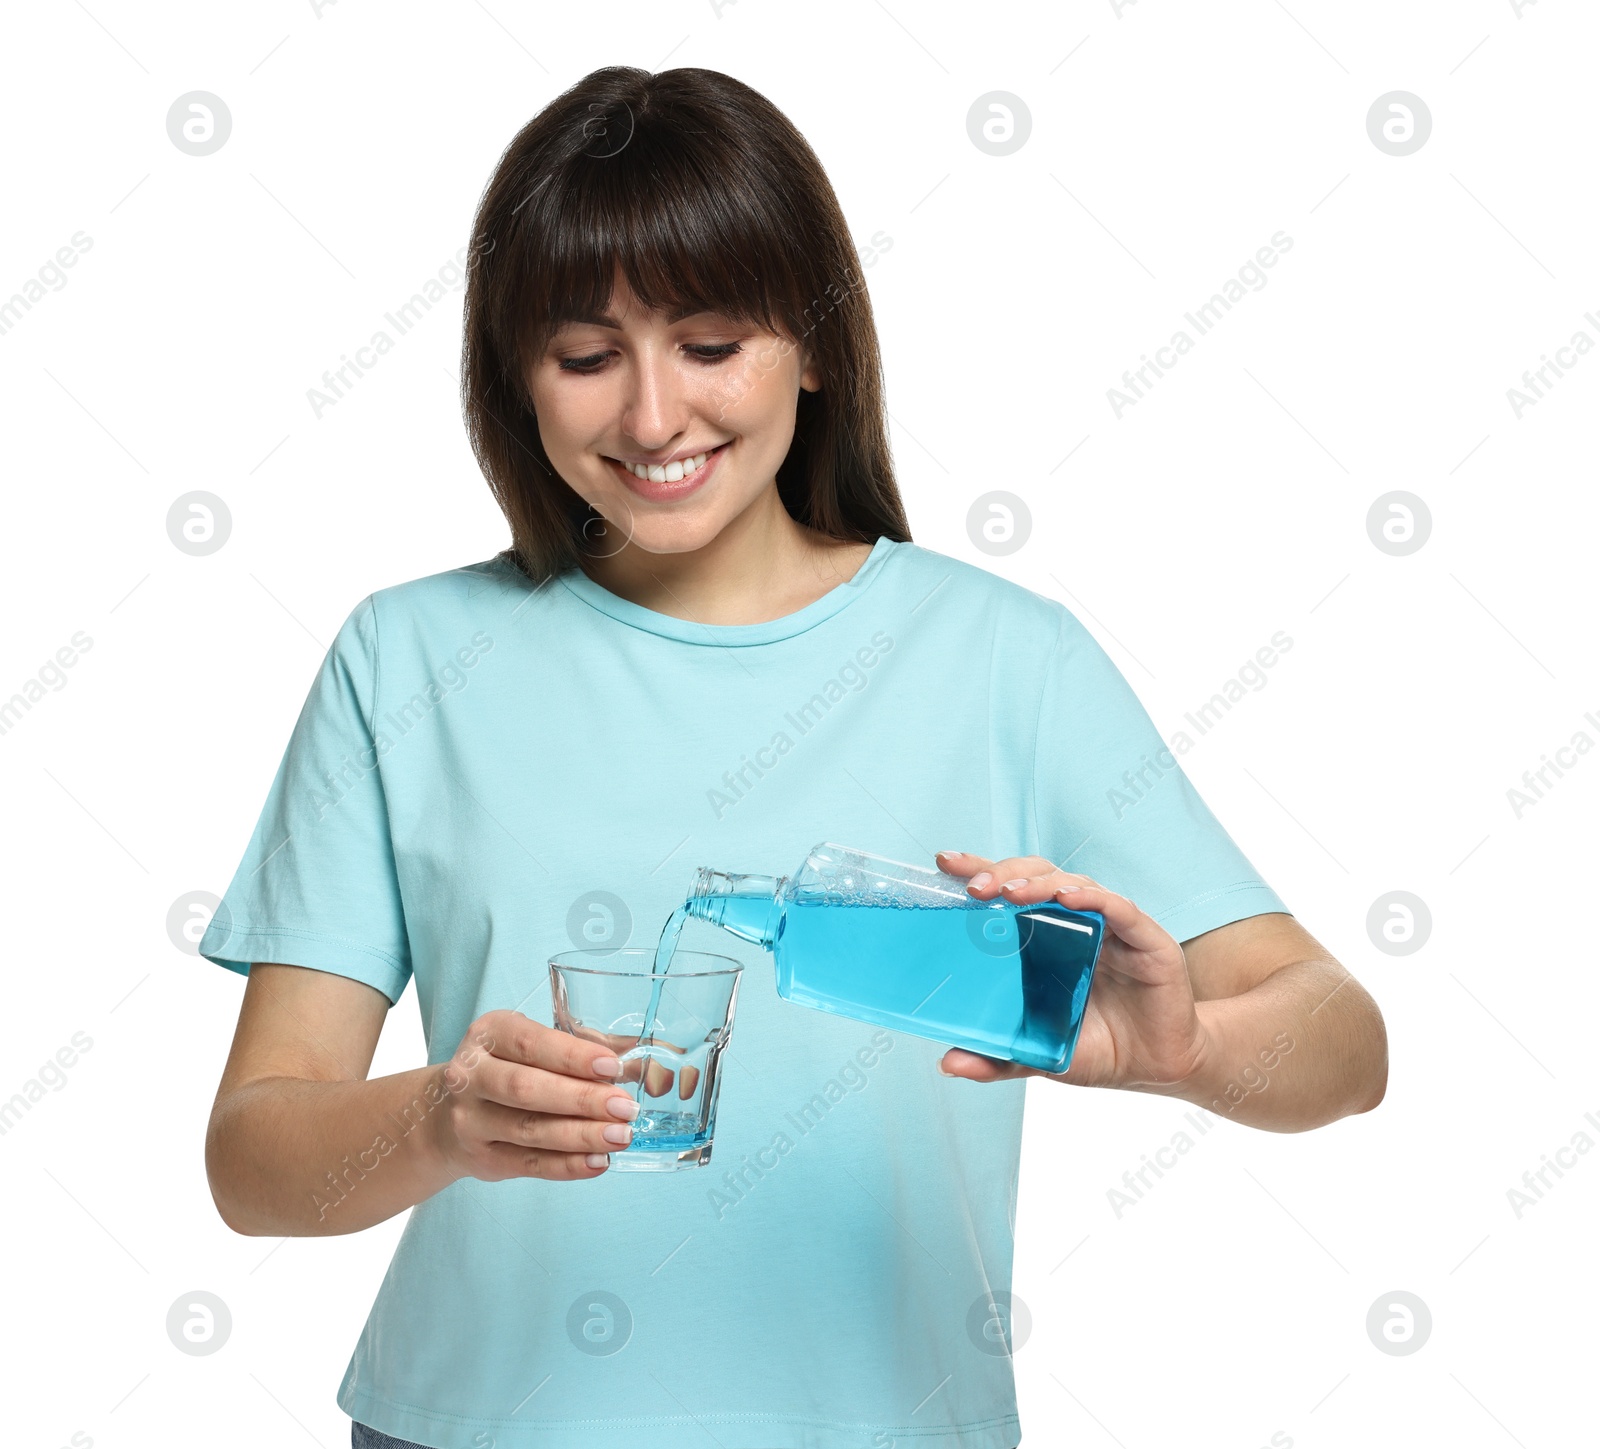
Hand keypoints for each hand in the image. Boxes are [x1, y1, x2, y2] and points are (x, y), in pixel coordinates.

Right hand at [427, 1010, 643, 1179]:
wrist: (443, 1113)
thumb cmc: (505, 1067)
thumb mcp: (530, 1044)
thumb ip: (582, 1048)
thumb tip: (641, 1061)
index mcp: (488, 1035)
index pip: (531, 1044)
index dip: (573, 1057)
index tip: (612, 1067)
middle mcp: (470, 1075)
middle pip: (528, 1089)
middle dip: (582, 1099)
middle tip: (625, 1107)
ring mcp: (470, 1120)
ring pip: (529, 1130)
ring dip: (580, 1136)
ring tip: (620, 1136)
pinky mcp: (481, 1158)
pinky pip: (528, 1164)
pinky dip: (566, 1166)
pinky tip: (598, 1162)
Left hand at [933, 850, 1211, 1092]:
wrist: (1156, 1068)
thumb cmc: (1098, 1048)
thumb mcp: (1040, 1054)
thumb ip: (997, 1057)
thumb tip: (947, 1063)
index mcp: (1046, 939)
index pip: (1009, 892)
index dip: (980, 872)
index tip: (945, 864)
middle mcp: (1076, 923)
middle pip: (1037, 877)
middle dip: (1003, 873)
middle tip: (975, 888)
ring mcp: (1111, 927)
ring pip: (1073, 884)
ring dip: (1040, 883)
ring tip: (1011, 892)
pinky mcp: (1146, 939)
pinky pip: (1119, 908)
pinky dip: (1093, 898)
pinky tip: (1069, 897)